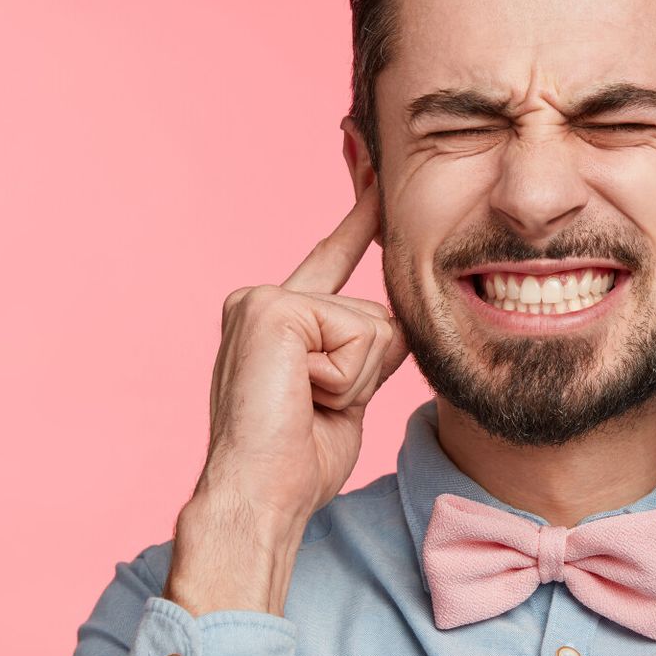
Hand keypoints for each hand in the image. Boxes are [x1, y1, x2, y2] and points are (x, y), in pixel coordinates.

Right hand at [189, 182, 409, 534]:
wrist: (260, 495)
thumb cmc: (298, 462)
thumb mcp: (345, 394)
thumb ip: (364, 350)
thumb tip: (396, 321)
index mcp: (277, 318)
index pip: (333, 256)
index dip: (359, 215)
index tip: (368, 159)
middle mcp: (262, 300)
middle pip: (375, 313)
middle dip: (367, 372)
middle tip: (315, 407)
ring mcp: (261, 301)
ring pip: (371, 325)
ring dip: (356, 380)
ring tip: (307, 404)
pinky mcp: (271, 311)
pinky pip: (358, 336)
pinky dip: (344, 379)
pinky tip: (302, 395)